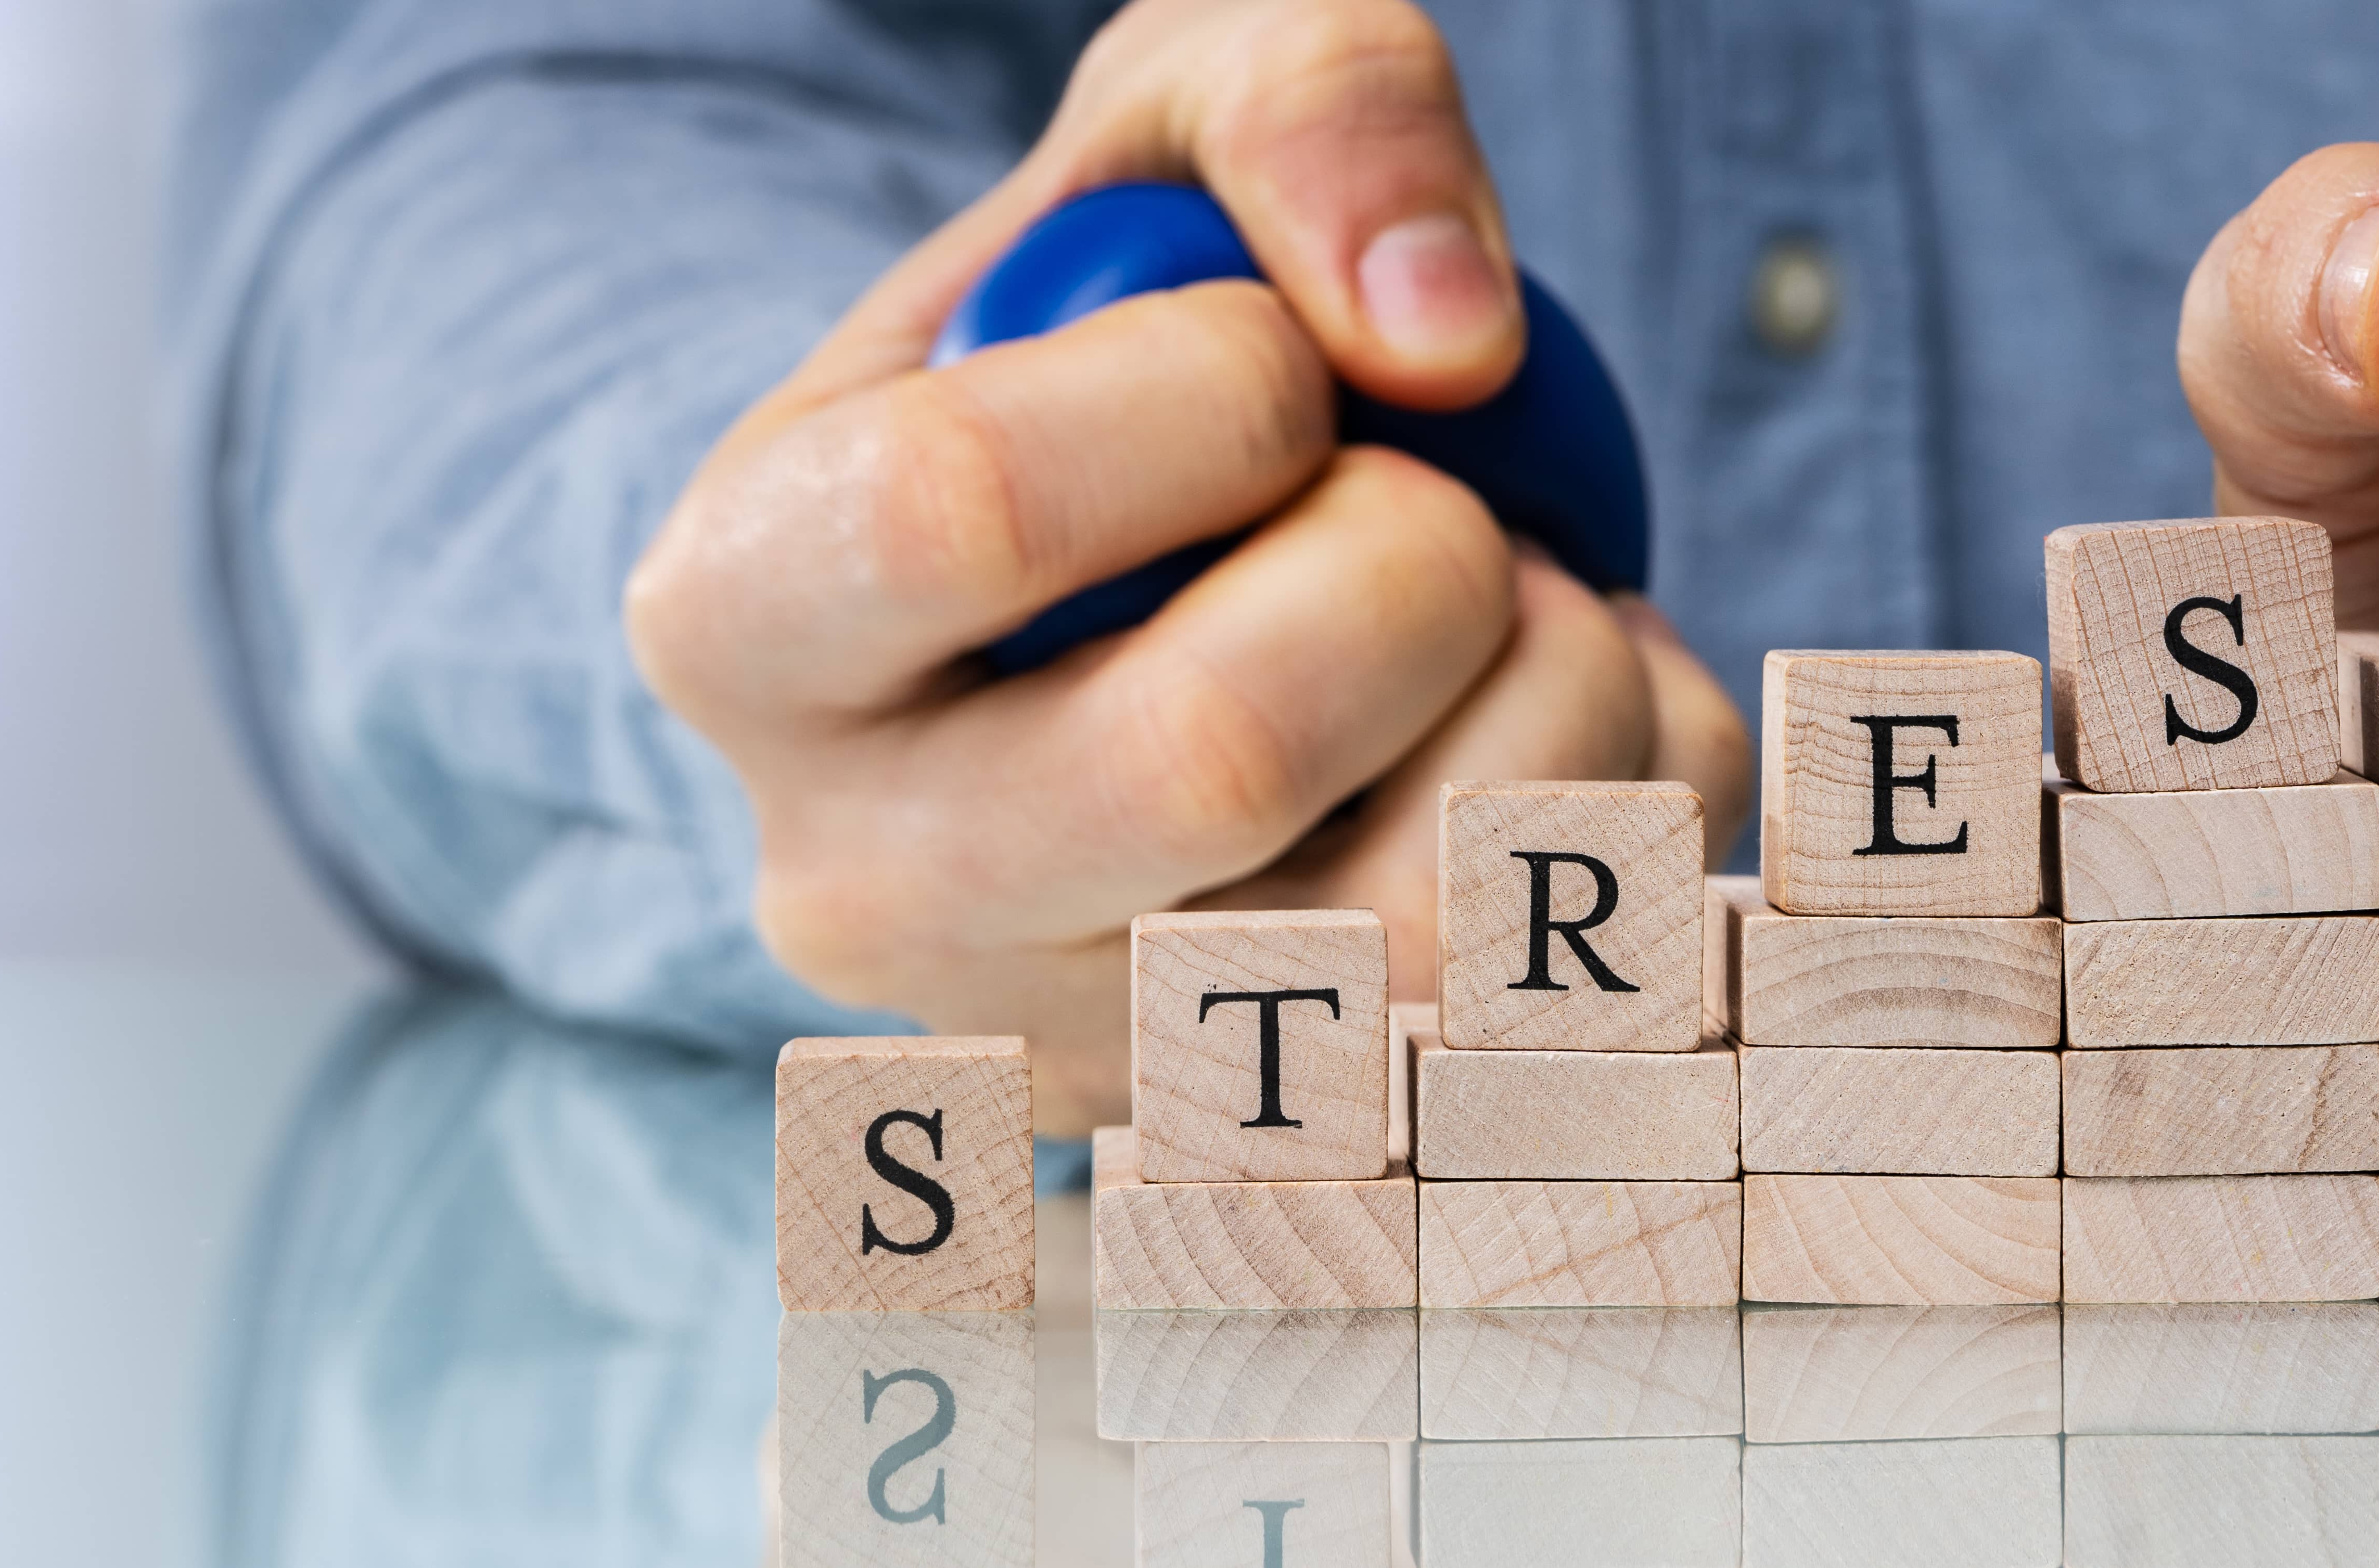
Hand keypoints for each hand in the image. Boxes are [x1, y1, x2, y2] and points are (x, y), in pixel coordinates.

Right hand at [627, 0, 1746, 1132]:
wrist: (1114, 587)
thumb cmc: (1112, 342)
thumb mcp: (1159, 136)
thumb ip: (1298, 106)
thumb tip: (1449, 334)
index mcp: (736, 618)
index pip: (961, 506)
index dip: (1209, 388)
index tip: (1262, 359)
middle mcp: (850, 883)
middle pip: (1209, 754)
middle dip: (1418, 554)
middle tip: (1425, 489)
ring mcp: (1059, 1044)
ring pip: (1413, 924)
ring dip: (1562, 687)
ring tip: (1512, 591)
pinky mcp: (1266, 1138)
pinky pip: (1564, 996)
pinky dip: (1642, 799)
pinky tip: (1546, 716)